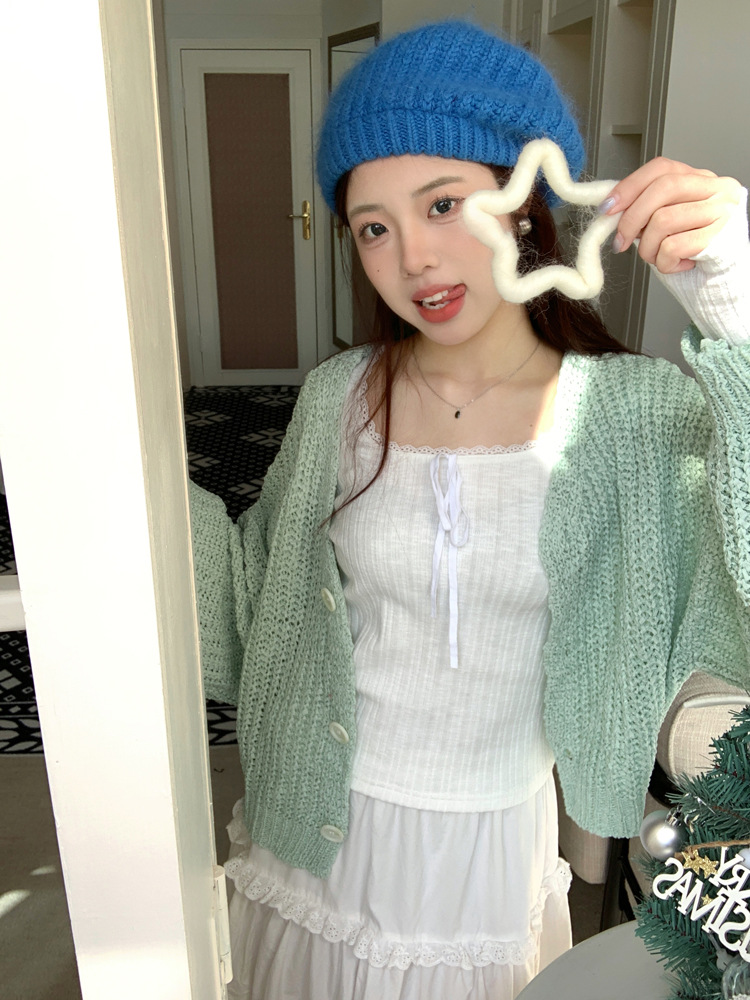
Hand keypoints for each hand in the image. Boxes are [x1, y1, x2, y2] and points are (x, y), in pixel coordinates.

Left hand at [599, 157, 742, 273]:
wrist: (725, 276)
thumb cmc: (694, 248)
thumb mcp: (670, 220)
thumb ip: (647, 209)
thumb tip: (612, 210)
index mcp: (701, 178)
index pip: (661, 168)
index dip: (629, 186)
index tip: (608, 208)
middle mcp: (716, 188)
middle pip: (662, 188)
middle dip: (631, 218)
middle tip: (620, 241)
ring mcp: (722, 211)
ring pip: (663, 220)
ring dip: (648, 248)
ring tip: (656, 257)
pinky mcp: (720, 238)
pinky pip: (673, 247)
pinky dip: (664, 262)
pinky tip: (675, 264)